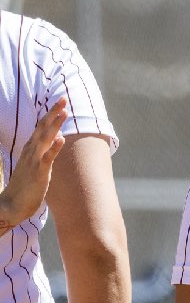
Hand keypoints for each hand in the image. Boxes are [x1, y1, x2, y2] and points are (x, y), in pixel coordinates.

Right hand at [0, 97, 66, 231]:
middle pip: (42, 128)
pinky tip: (61, 140)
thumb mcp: (37, 163)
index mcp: (31, 148)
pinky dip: (54, 149)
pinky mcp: (38, 173)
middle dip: (53, 113)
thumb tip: (57, 138)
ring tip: (64, 113)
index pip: (41, 127)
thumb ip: (45, 150)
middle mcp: (31, 151)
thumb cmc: (26, 184)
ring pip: (45, 139)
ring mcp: (34, 161)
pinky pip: (47, 159)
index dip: (51, 114)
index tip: (61, 101)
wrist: (12, 205)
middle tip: (63, 98)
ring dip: (54, 126)